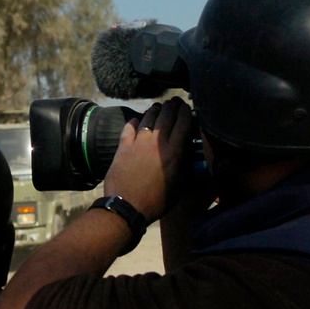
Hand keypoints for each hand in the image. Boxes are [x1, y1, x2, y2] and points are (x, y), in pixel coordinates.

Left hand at [104, 97, 193, 222]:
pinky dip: (133, 122)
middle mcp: (157, 144)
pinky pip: (128, 129)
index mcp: (174, 153)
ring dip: (154, 111)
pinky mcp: (123, 148)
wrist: (126, 206)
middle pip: (166, 117)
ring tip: (157, 106)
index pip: (183, 124)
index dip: (186, 112)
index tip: (187, 106)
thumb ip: (183, 170)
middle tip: (173, 102)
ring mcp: (138, 144)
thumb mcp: (178, 188)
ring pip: (148, 120)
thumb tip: (186, 159)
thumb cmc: (156, 202)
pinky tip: (135, 120)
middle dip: (171, 106)